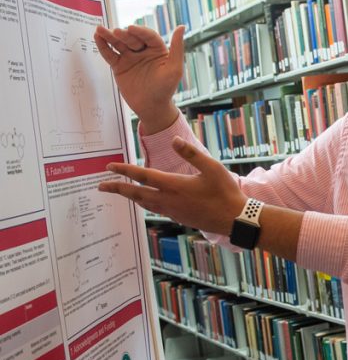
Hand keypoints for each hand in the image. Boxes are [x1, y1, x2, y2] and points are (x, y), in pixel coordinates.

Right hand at [94, 23, 183, 131]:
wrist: (151, 107)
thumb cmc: (166, 89)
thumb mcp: (174, 68)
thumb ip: (177, 48)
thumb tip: (181, 26)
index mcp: (158, 49)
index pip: (148, 36)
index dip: (140, 31)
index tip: (131, 28)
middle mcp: (143, 51)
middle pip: (132, 39)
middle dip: (124, 35)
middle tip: (117, 32)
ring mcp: (130, 58)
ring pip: (119, 44)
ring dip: (109, 36)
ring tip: (100, 30)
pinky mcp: (119, 66)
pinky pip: (110, 54)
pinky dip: (103, 46)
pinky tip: (97, 37)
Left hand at [97, 137, 245, 234]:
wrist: (234, 219)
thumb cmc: (226, 192)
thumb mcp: (212, 168)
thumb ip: (191, 154)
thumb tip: (174, 140)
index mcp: (174, 186)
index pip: (143, 176)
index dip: (124, 171)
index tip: (109, 167)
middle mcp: (169, 200)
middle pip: (136, 194)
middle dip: (118, 189)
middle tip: (101, 186)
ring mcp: (173, 211)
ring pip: (144, 204)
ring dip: (130, 197)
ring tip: (120, 192)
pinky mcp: (178, 217)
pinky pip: (154, 210)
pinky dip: (144, 204)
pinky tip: (145, 202)